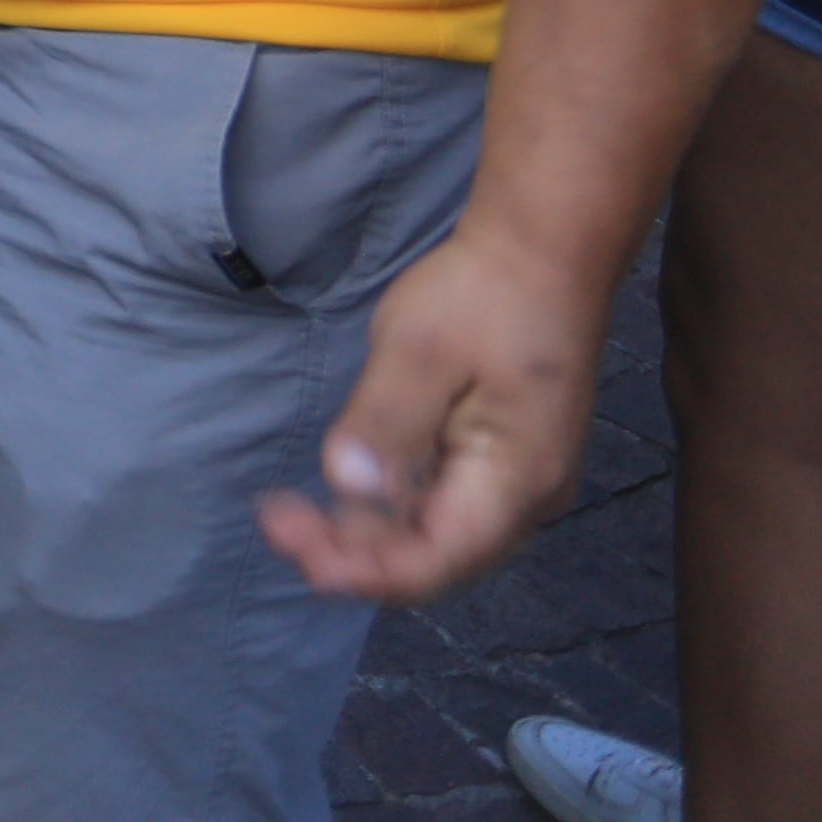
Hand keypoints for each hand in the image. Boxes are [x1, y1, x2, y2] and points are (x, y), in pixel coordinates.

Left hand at [259, 216, 605, 602]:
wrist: (544, 252)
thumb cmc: (483, 294)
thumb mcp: (419, 350)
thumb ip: (385, 423)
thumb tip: (348, 486)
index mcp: (514, 482)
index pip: (433, 564)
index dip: (358, 569)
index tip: (290, 542)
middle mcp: (529, 500)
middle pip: (435, 561)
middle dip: (353, 554)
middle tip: (277, 520)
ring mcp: (523, 483)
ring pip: (440, 539)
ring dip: (369, 534)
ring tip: (297, 511)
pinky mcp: (509, 461)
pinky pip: (449, 507)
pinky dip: (394, 508)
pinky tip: (350, 484)